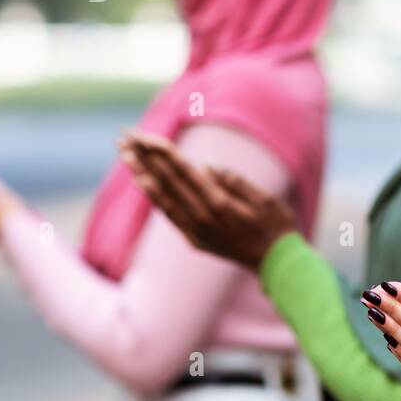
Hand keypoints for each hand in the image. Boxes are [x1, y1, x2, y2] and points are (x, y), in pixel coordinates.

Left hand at [118, 129, 294, 271]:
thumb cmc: (276, 226)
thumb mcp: (265, 199)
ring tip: (124, 154)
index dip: (161, 151)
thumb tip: (206, 166)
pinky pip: (169, 214)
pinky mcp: (195, 240)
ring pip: (162, 196)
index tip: (143, 136)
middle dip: (144, 156)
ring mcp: (196, 230)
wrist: (277, 265)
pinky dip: (154, 197)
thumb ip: (236, 182)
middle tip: (123, 136)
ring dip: (141, 173)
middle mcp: (202, 217)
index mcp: (220, 203)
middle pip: (167, 180)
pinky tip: (142, 182)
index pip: (183, 170)